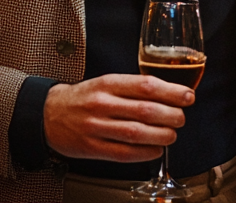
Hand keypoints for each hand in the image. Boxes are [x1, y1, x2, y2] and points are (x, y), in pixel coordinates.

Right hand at [43, 74, 193, 161]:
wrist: (47, 114)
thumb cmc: (83, 98)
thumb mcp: (105, 83)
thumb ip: (132, 88)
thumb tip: (169, 96)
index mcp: (107, 83)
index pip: (145, 85)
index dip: (171, 92)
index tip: (188, 96)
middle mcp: (101, 104)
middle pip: (145, 110)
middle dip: (171, 116)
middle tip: (181, 118)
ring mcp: (95, 127)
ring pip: (137, 133)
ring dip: (161, 136)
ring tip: (172, 135)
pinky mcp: (91, 148)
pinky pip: (124, 153)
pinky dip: (145, 153)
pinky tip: (156, 150)